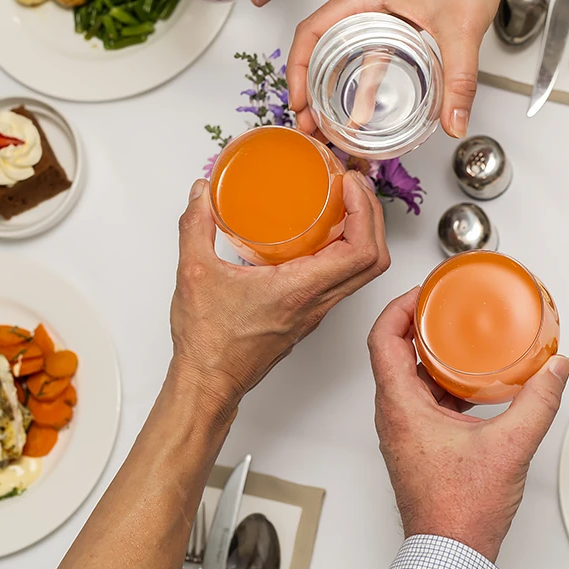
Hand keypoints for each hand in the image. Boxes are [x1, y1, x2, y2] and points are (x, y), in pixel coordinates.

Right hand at [171, 171, 388, 410]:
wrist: (209, 383)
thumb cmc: (209, 342)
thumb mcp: (195, 272)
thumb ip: (196, 225)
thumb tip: (201, 193)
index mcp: (301, 290)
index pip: (362, 252)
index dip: (366, 212)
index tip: (350, 185)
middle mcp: (317, 302)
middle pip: (374, 260)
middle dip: (372, 216)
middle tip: (353, 187)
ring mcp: (315, 310)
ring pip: (361, 272)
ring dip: (363, 234)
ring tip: (343, 203)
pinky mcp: (307, 314)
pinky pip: (341, 280)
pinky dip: (344, 251)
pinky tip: (319, 233)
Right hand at [288, 0, 547, 138]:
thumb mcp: (461, 30)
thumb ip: (458, 81)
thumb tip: (454, 121)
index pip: (311, 32)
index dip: (298, 70)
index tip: (299, 101)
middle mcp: (365, 1)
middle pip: (320, 46)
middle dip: (311, 87)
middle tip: (312, 123)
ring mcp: (379, 8)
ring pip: (344, 51)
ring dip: (334, 86)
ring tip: (330, 121)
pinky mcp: (396, 16)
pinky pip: (368, 50)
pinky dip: (362, 77)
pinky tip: (365, 103)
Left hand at [368, 288, 568, 561]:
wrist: (452, 552)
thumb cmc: (460, 510)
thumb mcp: (510, 445)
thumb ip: (538, 402)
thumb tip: (555, 368)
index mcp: (401, 407)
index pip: (382, 338)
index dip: (399, 306)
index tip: (423, 291)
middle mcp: (395, 416)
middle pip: (393, 352)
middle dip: (419, 323)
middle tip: (444, 305)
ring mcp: (405, 432)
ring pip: (409, 377)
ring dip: (432, 354)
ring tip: (461, 335)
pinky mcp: (418, 445)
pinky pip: (423, 399)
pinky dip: (443, 381)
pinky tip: (473, 381)